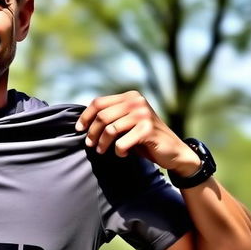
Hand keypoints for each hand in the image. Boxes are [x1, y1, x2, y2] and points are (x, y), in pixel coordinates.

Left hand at [75, 90, 200, 175]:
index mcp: (130, 96)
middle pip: (102, 116)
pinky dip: (118, 151)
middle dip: (92, 133)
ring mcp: (143, 115)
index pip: (99, 102)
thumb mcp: (126, 123)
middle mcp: (137, 102)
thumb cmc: (143, 138)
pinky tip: (122, 153)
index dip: (85, 116)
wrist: (171, 150)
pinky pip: (121, 143)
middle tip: (90, 145)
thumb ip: (111, 117)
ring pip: (110, 129)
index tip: (78, 129)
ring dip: (102, 144)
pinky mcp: (148, 130)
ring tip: (102, 151)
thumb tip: (82, 122)